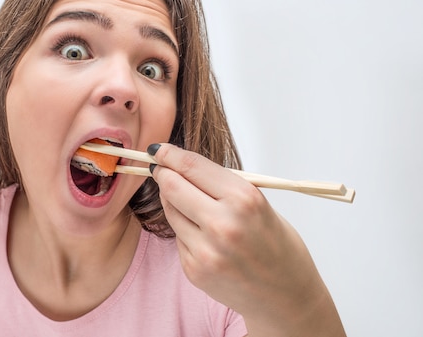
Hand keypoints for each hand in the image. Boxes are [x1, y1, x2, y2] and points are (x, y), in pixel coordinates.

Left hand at [149, 143, 344, 335]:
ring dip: (172, 200)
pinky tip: (203, 235)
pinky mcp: (194, 270)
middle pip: (171, 186)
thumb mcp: (258, 203)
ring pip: (170, 210)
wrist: (286, 296)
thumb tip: (181, 166)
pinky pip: (178, 237)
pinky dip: (184, 229)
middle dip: (163, 173)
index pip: (192, 166)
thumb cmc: (275, 244)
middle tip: (160, 168)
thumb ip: (220, 185)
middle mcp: (223, 224)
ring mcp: (206, 250)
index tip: (159, 150)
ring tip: (189, 202)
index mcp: (244, 200)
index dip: (169, 154)